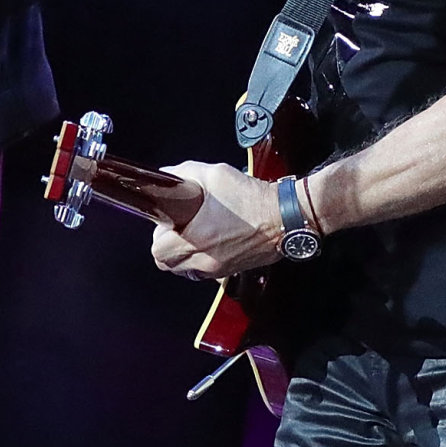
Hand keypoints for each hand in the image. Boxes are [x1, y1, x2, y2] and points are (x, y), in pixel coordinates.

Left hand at [149, 161, 285, 278]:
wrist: (287, 217)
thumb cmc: (255, 200)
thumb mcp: (216, 175)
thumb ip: (186, 173)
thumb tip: (169, 176)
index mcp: (197, 239)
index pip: (158, 251)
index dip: (159, 235)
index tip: (169, 223)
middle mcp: (205, 260)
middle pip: (168, 265)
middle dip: (168, 247)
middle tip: (180, 229)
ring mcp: (218, 269)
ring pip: (185, 271)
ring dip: (184, 256)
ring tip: (196, 236)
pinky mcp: (231, 271)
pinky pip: (205, 273)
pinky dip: (202, 261)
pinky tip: (213, 242)